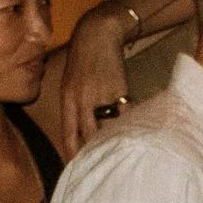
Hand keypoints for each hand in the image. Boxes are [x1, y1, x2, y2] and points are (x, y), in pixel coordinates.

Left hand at [53, 8, 133, 154]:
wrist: (98, 34)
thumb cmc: (84, 59)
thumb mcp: (70, 82)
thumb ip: (74, 105)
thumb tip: (82, 128)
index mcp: (67, 99)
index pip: (69, 133)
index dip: (74, 153)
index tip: (78, 168)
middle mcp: (82, 100)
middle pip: (89, 135)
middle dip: (95, 152)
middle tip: (102, 167)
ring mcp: (101, 96)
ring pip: (109, 127)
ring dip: (114, 141)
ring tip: (119, 154)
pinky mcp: (120, 90)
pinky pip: (125, 115)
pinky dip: (129, 124)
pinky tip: (135, 132)